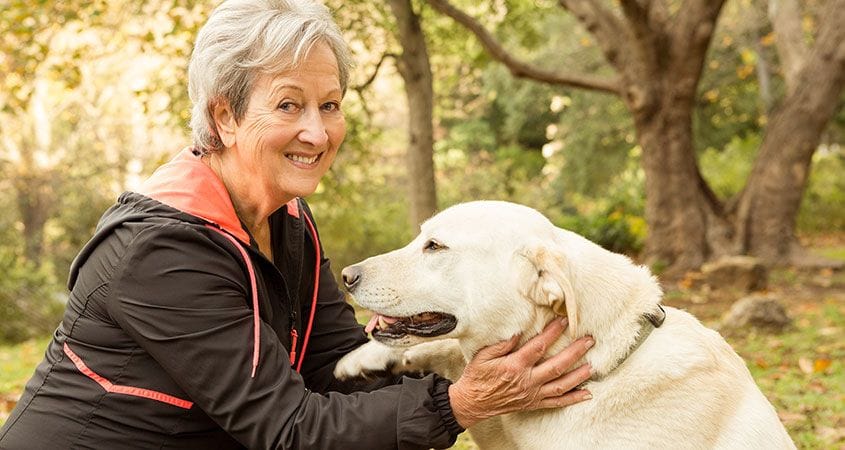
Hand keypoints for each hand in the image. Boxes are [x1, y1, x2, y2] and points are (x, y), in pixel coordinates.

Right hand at [447, 318, 592, 428]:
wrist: (472, 403)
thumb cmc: (477, 377)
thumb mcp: (483, 356)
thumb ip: (502, 344)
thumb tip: (519, 332)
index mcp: (514, 366)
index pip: (538, 347)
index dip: (552, 333)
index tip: (564, 321)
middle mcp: (526, 381)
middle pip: (557, 366)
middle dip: (575, 352)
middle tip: (589, 340)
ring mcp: (532, 394)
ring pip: (561, 385)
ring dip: (579, 375)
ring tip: (592, 365)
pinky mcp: (533, 403)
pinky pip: (557, 403)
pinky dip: (573, 399)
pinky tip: (586, 394)